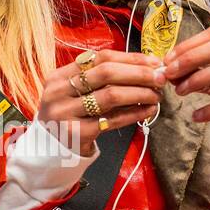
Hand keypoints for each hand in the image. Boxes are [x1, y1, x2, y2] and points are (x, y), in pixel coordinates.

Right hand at [36, 49, 164, 156]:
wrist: (49, 152)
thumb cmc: (70, 118)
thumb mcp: (74, 94)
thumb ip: (100, 80)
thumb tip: (144, 67)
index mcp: (59, 76)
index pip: (100, 58)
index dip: (130, 58)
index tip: (153, 62)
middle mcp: (59, 92)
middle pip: (107, 73)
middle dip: (139, 73)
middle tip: (160, 78)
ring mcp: (66, 113)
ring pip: (111, 96)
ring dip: (140, 93)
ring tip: (156, 95)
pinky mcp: (77, 133)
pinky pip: (112, 120)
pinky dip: (134, 114)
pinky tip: (148, 111)